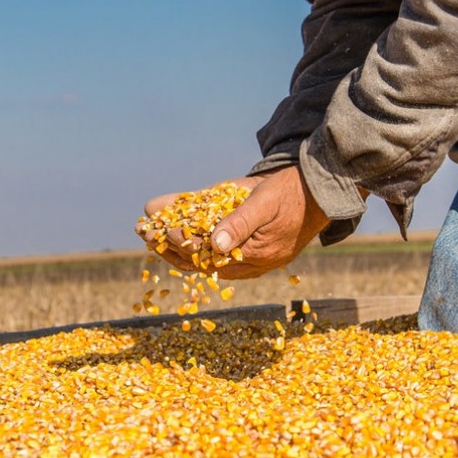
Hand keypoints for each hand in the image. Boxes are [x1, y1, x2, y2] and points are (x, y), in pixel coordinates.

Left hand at [136, 166, 330, 278]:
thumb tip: (214, 245)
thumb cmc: (291, 192)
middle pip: (199, 260)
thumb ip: (240, 223)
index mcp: (255, 255)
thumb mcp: (265, 201)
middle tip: (141, 229)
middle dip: (166, 244)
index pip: (207, 255)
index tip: (156, 228)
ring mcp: (247, 262)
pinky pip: (211, 256)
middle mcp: (248, 264)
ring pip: (202, 260)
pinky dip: (188, 246)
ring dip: (172, 247)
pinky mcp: (245, 254)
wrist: (316, 194)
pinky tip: (168, 236)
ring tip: (147, 232)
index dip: (178, 242)